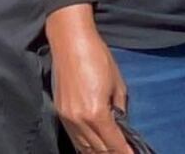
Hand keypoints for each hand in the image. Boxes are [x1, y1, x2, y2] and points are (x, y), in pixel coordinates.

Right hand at [47, 6, 131, 153]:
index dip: (124, 152)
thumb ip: (120, 108)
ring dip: (99, 153)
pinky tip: (93, 148)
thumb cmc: (98, 57)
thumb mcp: (118, 84)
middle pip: (99, 150)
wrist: (70, 41)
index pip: (113, 143)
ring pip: (84, 148)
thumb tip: (120, 124)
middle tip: (124, 153)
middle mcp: (80, 120)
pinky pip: (74, 138)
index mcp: (97, 113)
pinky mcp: (60, 113)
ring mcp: (67, 118)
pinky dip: (85, 146)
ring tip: (111, 153)